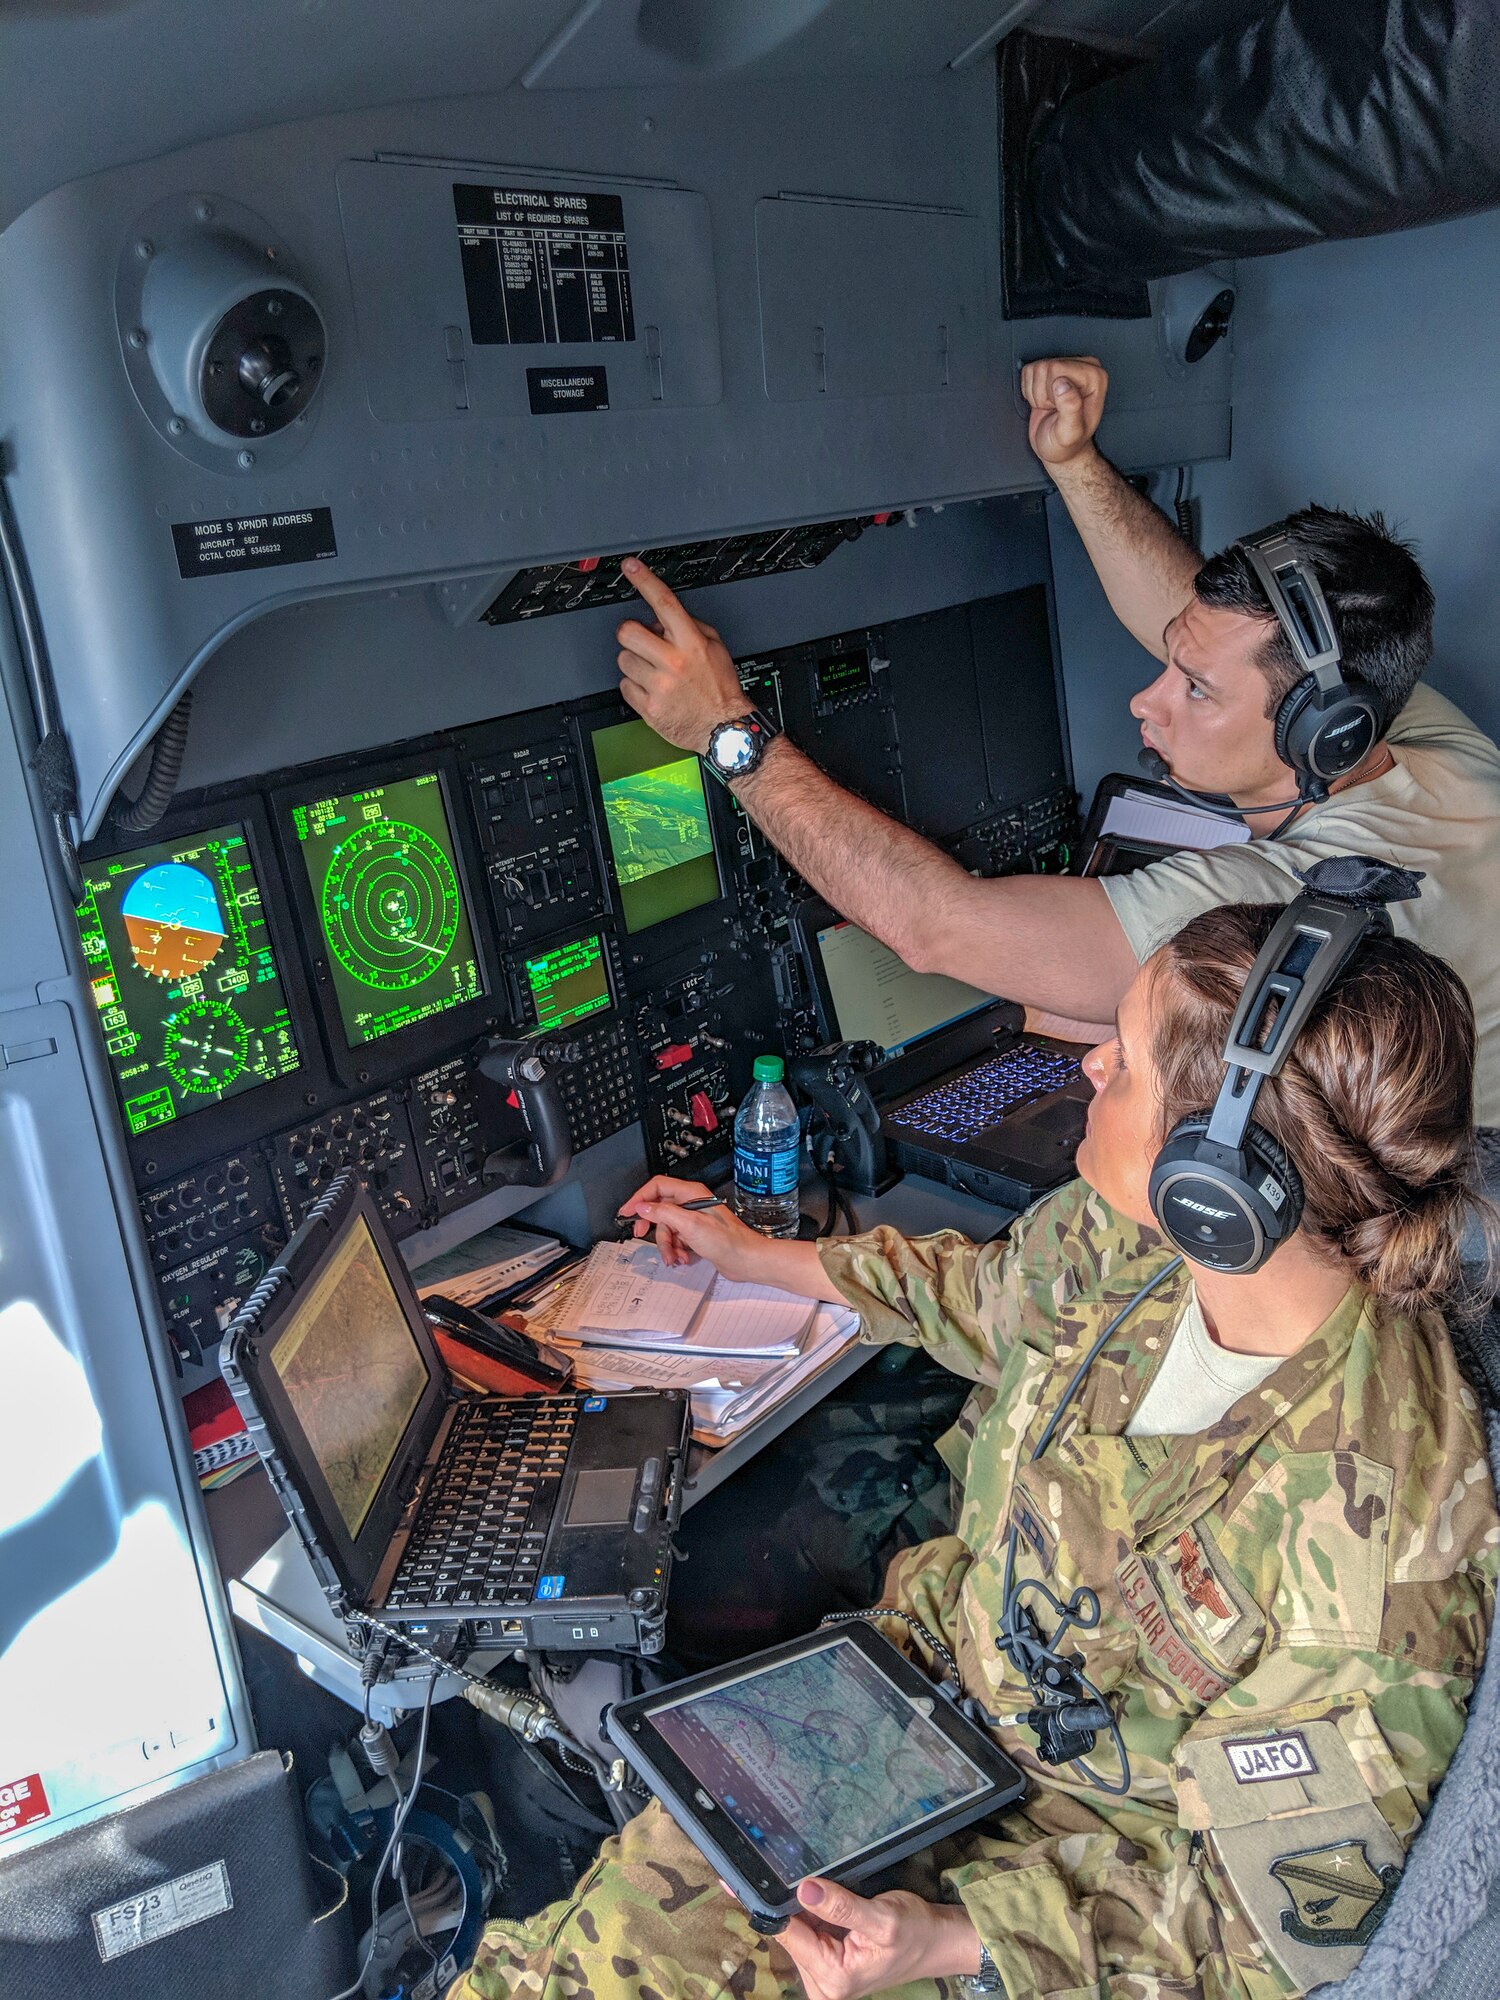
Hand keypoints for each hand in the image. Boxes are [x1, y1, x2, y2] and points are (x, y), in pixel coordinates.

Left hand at [615, 559, 748, 754]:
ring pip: (623, 660)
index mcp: (692, 643)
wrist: (723, 728)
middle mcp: (674, 663)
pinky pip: (624, 686)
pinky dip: (634, 687)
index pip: (664, 604)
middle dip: (630, 634)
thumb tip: (660, 619)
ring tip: (654, 672)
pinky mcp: (649, 708)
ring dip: (634, 663)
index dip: (645, 581)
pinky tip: (652, 690)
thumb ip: (689, 627)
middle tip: (641, 643)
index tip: (630, 567)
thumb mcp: (716, 648)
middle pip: (628, 632)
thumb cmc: (720, 689)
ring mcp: (659, 686)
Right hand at [617, 1175, 768, 1279]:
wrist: (746, 1260)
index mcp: (691, 1194)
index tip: (627, 1211)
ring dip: (666, 1244)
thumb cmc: (728, 1241)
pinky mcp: (696, 1234)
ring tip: (673, 1256)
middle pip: (659, 1208)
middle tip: (640, 1234)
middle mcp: (691, 1203)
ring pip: (667, 1228)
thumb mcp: (690, 1226)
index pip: (657, 1186)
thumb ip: (664, 1214)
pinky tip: (682, 1258)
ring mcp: (694, 1219)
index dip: (639, 1198)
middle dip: (650, 1225)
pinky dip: (676, 1250)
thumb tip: (643, 1207)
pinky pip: (676, 1239)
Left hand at [774, 1878, 982, 1999]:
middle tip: (809, 1876)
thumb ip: (841, 1907)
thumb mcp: (882, 1918)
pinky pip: (808, 1932)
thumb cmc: (915, 1933)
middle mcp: (823, 1984)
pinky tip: (826, 1900)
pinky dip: (812, 1913)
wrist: (935, 1942)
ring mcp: (824, 1975)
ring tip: (825, 1888)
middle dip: (796, 1904)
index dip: (779, 1903)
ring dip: (805, 1908)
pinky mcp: (828, 1963)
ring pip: (797, 1930)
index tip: (768, 1875)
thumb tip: (804, 1889)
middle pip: (790, 1933)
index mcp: (834, 1978)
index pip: (789, 1935)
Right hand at [1020, 355, 1107, 469]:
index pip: (1057, 368)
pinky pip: (1027, 372)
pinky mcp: (1050, 370)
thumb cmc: (1066, 444)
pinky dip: (1030, 391)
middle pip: (1045, 367)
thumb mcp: (1070, 433)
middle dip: (1043, 393)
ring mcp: (1066, 366)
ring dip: (1036, 394)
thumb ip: (1070, 409)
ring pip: (1035, 369)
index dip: (1052, 392)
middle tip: (1055, 410)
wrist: (1057, 448)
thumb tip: (1062, 384)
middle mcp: (1084, 367)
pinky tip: (1044, 402)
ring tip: (1051, 408)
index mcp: (1095, 377)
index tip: (1061, 409)